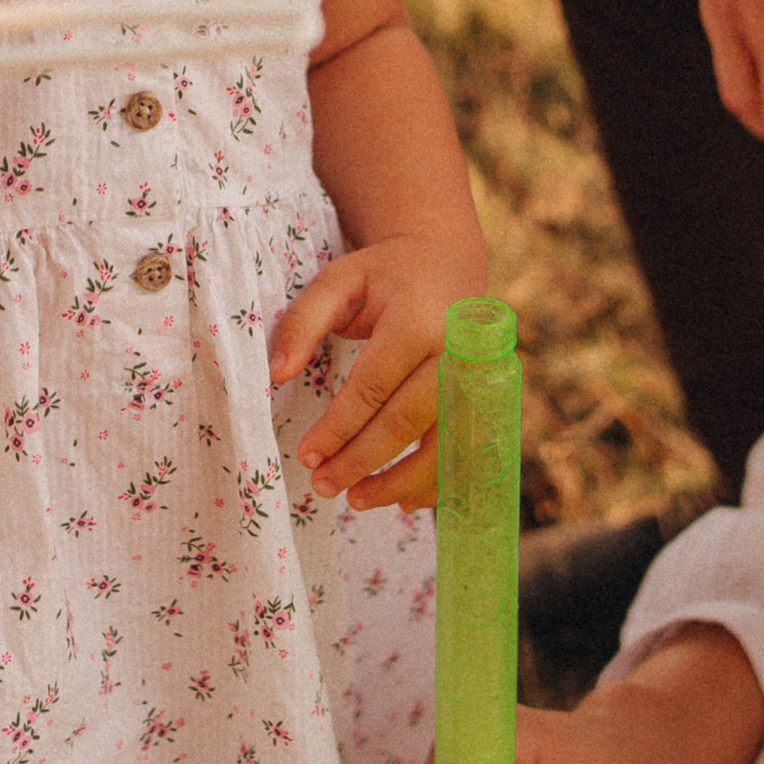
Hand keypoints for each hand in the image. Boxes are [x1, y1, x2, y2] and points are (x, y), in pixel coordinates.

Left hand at [274, 232, 463, 510]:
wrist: (447, 262)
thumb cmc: (384, 276)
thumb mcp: (338, 281)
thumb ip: (303, 321)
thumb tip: (277, 373)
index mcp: (417, 321)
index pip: (373, 387)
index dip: (338, 427)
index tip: (307, 455)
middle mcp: (456, 354)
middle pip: (406, 421)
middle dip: (362, 460)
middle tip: (323, 486)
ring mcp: (478, 380)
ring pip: (442, 445)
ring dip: (399, 481)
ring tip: (356, 500)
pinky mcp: (486, 399)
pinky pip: (465, 450)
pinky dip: (437, 481)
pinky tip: (402, 500)